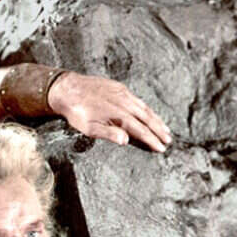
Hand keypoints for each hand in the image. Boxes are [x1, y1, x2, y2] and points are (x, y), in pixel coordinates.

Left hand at [48, 72, 171, 151]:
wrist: (67, 89)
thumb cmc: (77, 112)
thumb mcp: (89, 128)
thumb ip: (109, 134)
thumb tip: (126, 140)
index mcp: (119, 115)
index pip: (140, 130)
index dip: (152, 139)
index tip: (161, 148)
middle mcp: (124, 103)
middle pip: (147, 118)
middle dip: (159, 130)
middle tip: (168, 140)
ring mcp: (123, 94)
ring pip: (144, 108)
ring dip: (156, 119)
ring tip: (164, 129)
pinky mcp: (119, 88)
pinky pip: (137, 99)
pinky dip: (147, 108)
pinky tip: (149, 113)